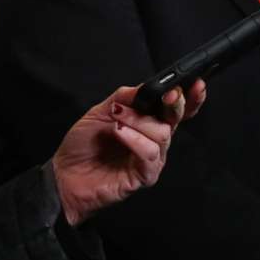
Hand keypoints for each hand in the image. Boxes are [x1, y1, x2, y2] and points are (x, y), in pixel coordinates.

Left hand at [49, 82, 199, 226]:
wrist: (64, 176)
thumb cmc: (82, 145)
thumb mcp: (100, 111)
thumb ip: (124, 97)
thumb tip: (146, 86)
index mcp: (147, 122)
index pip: (176, 109)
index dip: (190, 97)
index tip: (195, 83)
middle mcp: (153, 139)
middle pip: (175, 118)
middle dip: (173, 103)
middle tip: (165, 95)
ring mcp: (151, 158)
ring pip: (162, 134)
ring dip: (140, 122)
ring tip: (117, 120)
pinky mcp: (145, 176)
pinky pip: (150, 154)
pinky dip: (136, 140)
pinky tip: (120, 134)